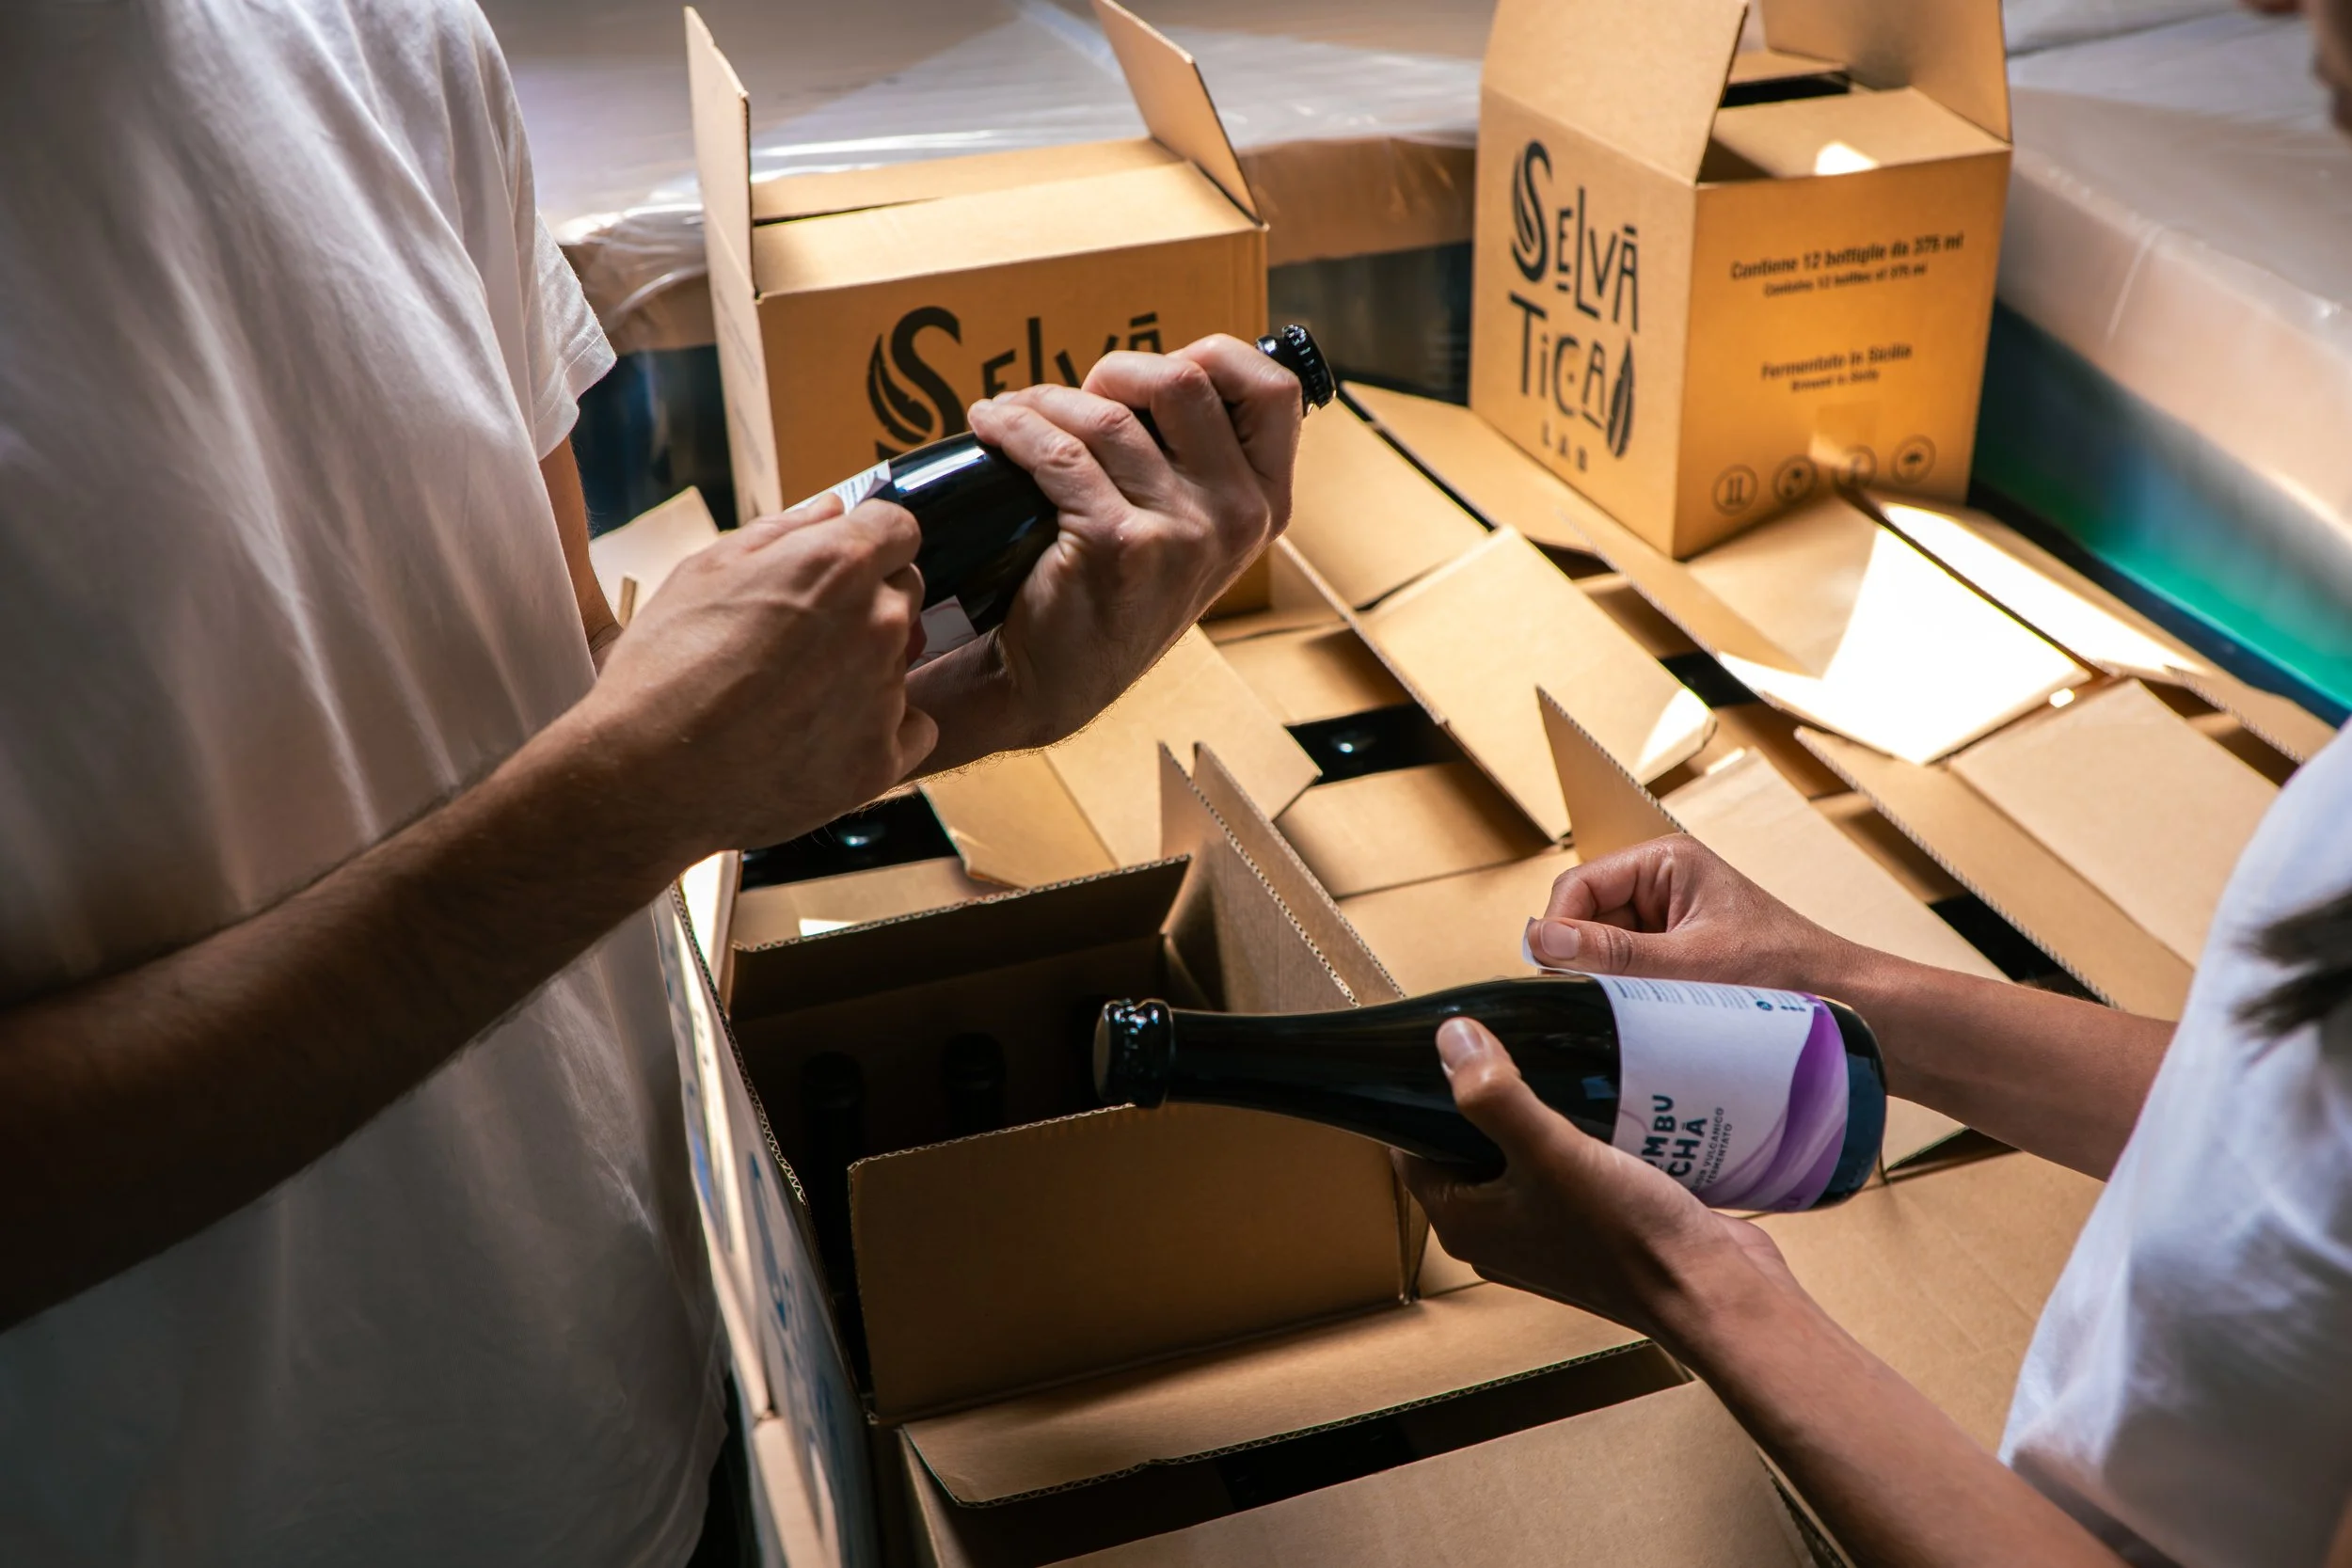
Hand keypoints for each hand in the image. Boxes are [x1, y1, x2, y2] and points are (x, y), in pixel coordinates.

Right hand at [576, 493, 936, 859]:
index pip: (898, 529)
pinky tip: (821, 736)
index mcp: (839, 566)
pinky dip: (878, 730)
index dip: (869, 542)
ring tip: (789, 697)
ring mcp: (886, 696)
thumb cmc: (664, 666)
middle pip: (903, 594)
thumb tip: (832, 511)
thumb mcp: (704, 571)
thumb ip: (781, 534)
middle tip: (800, 638)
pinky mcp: (882, 761)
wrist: (646, 776)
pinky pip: (909, 730)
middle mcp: (879, 625)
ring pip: (897, 663)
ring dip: (861, 669)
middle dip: (864, 604)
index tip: (841, 563)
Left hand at [909, 335, 1302, 754]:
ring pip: (1109, 415)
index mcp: (1265, 505)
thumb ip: (1195, 460)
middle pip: (1184, 381)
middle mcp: (1237, 518)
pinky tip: (991, 427)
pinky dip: (1014, 427)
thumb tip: (1153, 371)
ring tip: (1011, 413)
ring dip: (1045, 400)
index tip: (1156, 372)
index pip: (1273, 391)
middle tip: (1074, 397)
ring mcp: (1182, 533)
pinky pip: (1058, 453)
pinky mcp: (1118, 544)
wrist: (1054, 682)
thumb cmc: (1111, 594)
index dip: (1213, 356)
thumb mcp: (1187, 531)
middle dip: (1115, 371)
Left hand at [1399, 1017, 1791, 1342]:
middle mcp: (1497, 1230)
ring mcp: (1546, 1230)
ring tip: (1545, 1050)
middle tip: (1497, 1033)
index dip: (1416, 1097)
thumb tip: (1450, 1036)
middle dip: (1479, 1093)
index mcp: (1465, 1222)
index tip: (1437, 1042)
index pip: (1411, 1148)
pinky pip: (1565, 1164)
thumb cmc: (1628, 1235)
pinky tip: (1592, 1089)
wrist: (1713, 1293)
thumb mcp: (1551, 1153)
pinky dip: (1571, 1128)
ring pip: (1519, 1152)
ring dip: (1531, 1107)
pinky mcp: (1593, 1224)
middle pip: (1466, 1146)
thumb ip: (1494, 1095)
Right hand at [1526, 834, 1862, 995]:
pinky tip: (1641, 1017)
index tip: (1550, 974)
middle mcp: (1660, 883)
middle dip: (1583, 958)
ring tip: (1626, 1011)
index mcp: (1664, 861)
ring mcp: (1665, 920)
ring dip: (1606, 981)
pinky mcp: (1673, 955)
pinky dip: (1625, 995)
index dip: (1558, 928)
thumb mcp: (1690, 964)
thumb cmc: (1784, 973)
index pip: (1578, 885)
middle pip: (1585, 917)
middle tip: (1591, 1001)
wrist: (1845, 1005)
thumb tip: (1542, 940)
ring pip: (1602, 949)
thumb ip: (1614, 954)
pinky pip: (1625, 972)